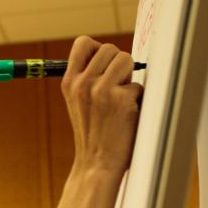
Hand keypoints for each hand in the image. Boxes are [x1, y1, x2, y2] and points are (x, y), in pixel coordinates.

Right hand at [62, 36, 142, 177]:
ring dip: (129, 77)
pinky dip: (138, 99)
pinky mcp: (121, 100)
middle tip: (116, 88)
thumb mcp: (78, 103)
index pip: (83, 43)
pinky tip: (128, 116)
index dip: (98, 49)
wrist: (96, 165)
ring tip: (122, 98)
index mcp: (69, 82)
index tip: (105, 66)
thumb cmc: (93, 134)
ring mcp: (101, 90)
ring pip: (126, 59)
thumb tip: (112, 56)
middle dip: (118, 64)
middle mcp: (82, 83)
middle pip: (109, 48)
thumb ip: (87, 80)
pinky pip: (138, 86)